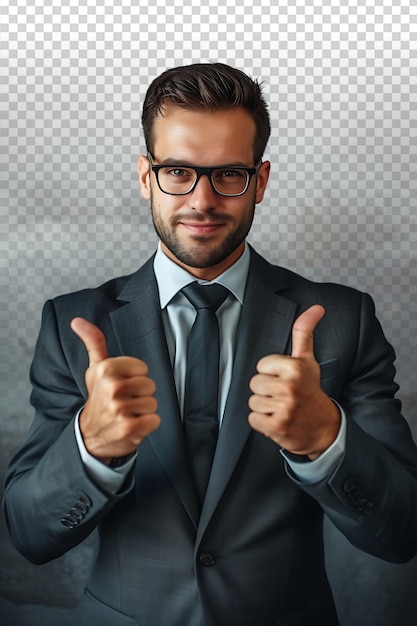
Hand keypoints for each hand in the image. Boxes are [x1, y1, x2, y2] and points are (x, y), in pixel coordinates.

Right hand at [71, 317, 159, 463]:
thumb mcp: (95, 369)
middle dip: (140, 395)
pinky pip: (155, 420)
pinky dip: (147, 425)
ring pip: (153, 403)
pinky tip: (131, 425)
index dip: (134, 377)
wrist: (90, 436)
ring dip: (142, 411)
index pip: (142, 368)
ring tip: (126, 414)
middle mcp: (111, 388)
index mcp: (105, 369)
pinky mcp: (129, 428)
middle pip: (150, 385)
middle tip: (123, 401)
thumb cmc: (99, 397)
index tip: (120, 385)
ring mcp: (119, 409)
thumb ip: (94, 342)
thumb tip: (78, 320)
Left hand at [248, 305, 339, 459]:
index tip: (286, 379)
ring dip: (264, 407)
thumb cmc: (310, 390)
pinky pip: (253, 419)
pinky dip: (263, 422)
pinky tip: (278, 420)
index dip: (271, 372)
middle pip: (255, 383)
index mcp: (295, 368)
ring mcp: (283, 408)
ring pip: (253, 401)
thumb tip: (316, 307)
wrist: (323, 428)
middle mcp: (290, 387)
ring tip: (281, 407)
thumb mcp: (307, 360)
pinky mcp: (276, 427)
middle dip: (266, 390)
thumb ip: (304, 332)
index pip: (261, 365)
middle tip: (284, 395)